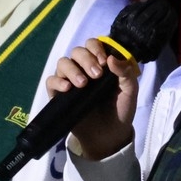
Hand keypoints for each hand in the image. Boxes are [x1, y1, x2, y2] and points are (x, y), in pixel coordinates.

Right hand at [47, 37, 139, 158]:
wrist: (110, 136)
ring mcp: (70, 80)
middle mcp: (83, 68)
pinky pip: (51, 81)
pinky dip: (57, 81)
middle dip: (86, 59)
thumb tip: (110, 58)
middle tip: (96, 75)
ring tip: (83, 84)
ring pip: (63, 62)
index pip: (93, 44)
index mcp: (100, 63)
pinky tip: (67, 88)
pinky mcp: (59, 94)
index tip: (104, 61)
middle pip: (77, 51)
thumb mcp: (130, 91)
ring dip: (72, 69)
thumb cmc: (120, 109)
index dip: (96, 48)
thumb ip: (125, 73)